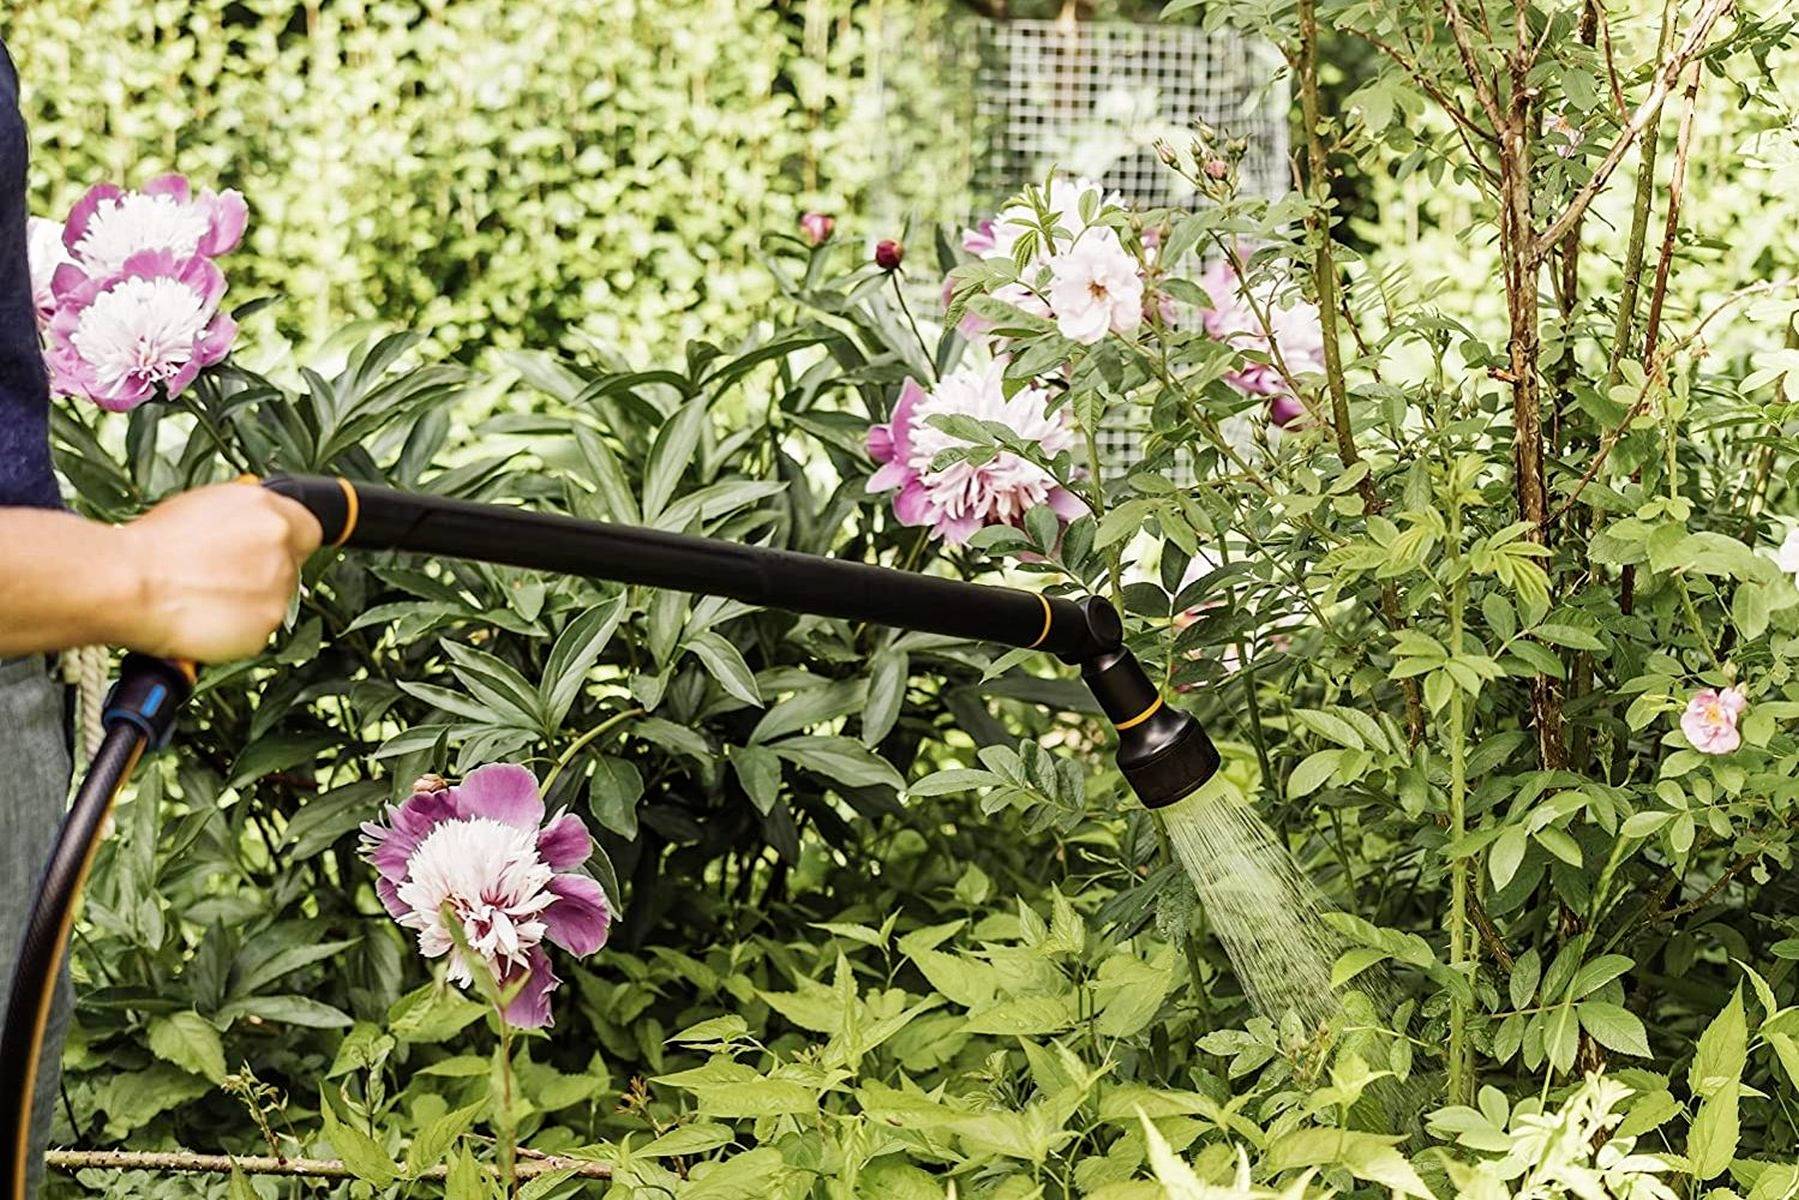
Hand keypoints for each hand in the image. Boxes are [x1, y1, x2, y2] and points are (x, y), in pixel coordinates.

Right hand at [112, 482, 322, 661]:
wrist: (126, 583)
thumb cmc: (151, 546)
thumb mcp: (204, 506)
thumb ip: (242, 515)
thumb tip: (252, 521)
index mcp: (269, 511)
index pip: (309, 527)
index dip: (288, 541)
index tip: (275, 550)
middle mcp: (280, 548)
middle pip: (291, 565)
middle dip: (264, 572)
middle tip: (224, 576)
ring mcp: (276, 590)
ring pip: (275, 599)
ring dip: (251, 602)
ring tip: (207, 596)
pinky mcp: (264, 628)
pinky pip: (259, 630)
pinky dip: (238, 629)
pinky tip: (206, 616)